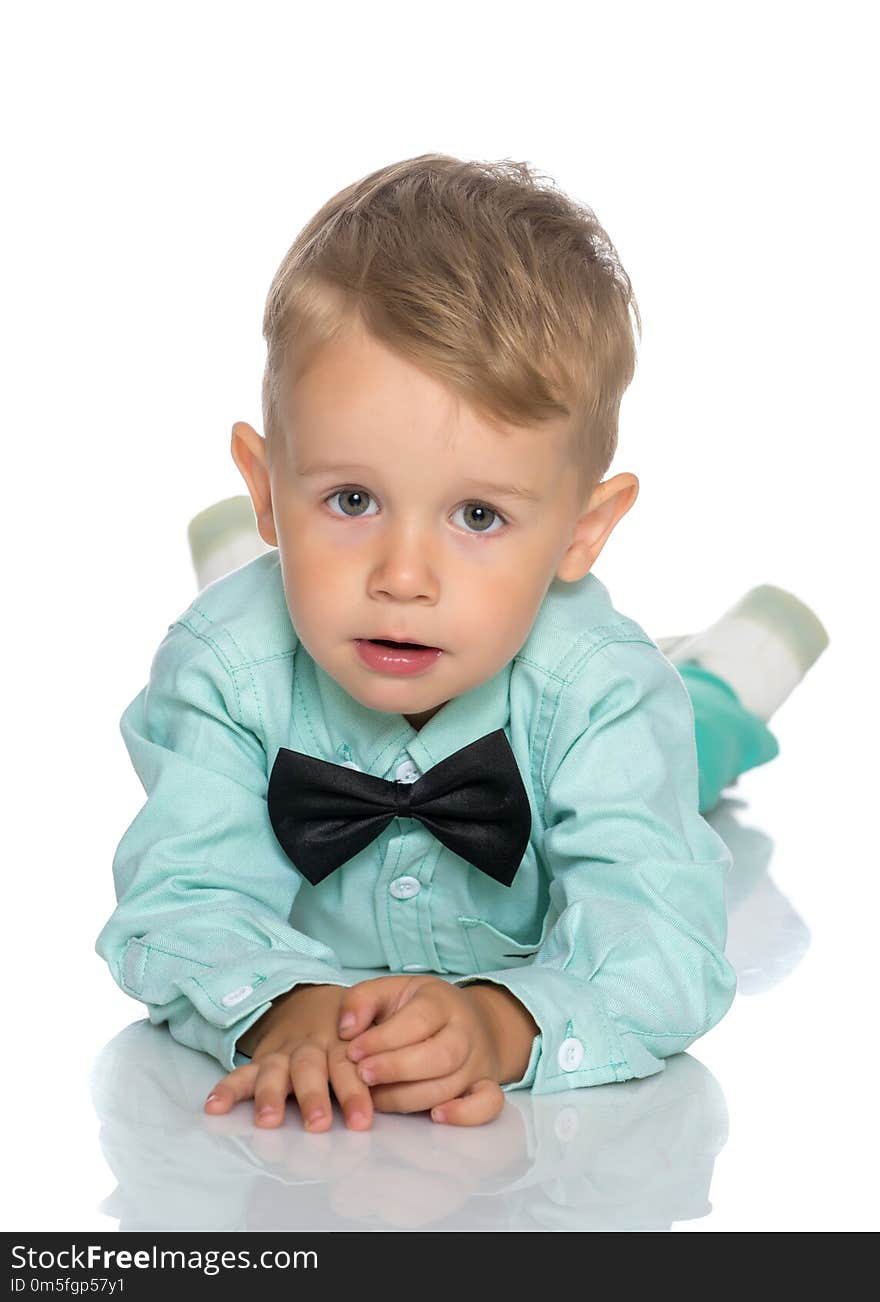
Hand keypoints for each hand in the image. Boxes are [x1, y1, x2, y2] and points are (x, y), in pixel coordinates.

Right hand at [203, 983, 373, 1132]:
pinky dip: (227, 1089)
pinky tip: (214, 1107)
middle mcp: (311, 1047)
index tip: (361, 1121)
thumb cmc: (349, 1029)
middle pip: (311, 1071)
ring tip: (267, 1120)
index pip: (349, 1067)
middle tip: (318, 1124)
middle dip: (314, 1097)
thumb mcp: (369, 1029)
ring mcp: (283, 1053)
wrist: (306, 1001)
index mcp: (342, 1042)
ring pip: (275, 1072)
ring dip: (270, 1096)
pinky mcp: (262, 1059)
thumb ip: (383, 1051)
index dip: (355, 1092)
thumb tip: (407, 1085)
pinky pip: (242, 1073)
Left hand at [336, 975, 507, 1126]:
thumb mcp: (390, 991)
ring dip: (408, 1096)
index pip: (419, 1020)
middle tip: (362, 1074)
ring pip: (450, 1085)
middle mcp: (464, 1031)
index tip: (353, 1051)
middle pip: (440, 1055)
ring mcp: (477, 1062)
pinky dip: (466, 1114)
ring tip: (375, 1097)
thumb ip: (362, 1001)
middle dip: (396, 1069)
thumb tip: (345, 1028)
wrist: (468, 1020)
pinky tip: (435, 1116)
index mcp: (441, 1001)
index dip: (384, 1039)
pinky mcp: (485, 1087)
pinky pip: (488, 1104)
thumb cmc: (417, 1009)